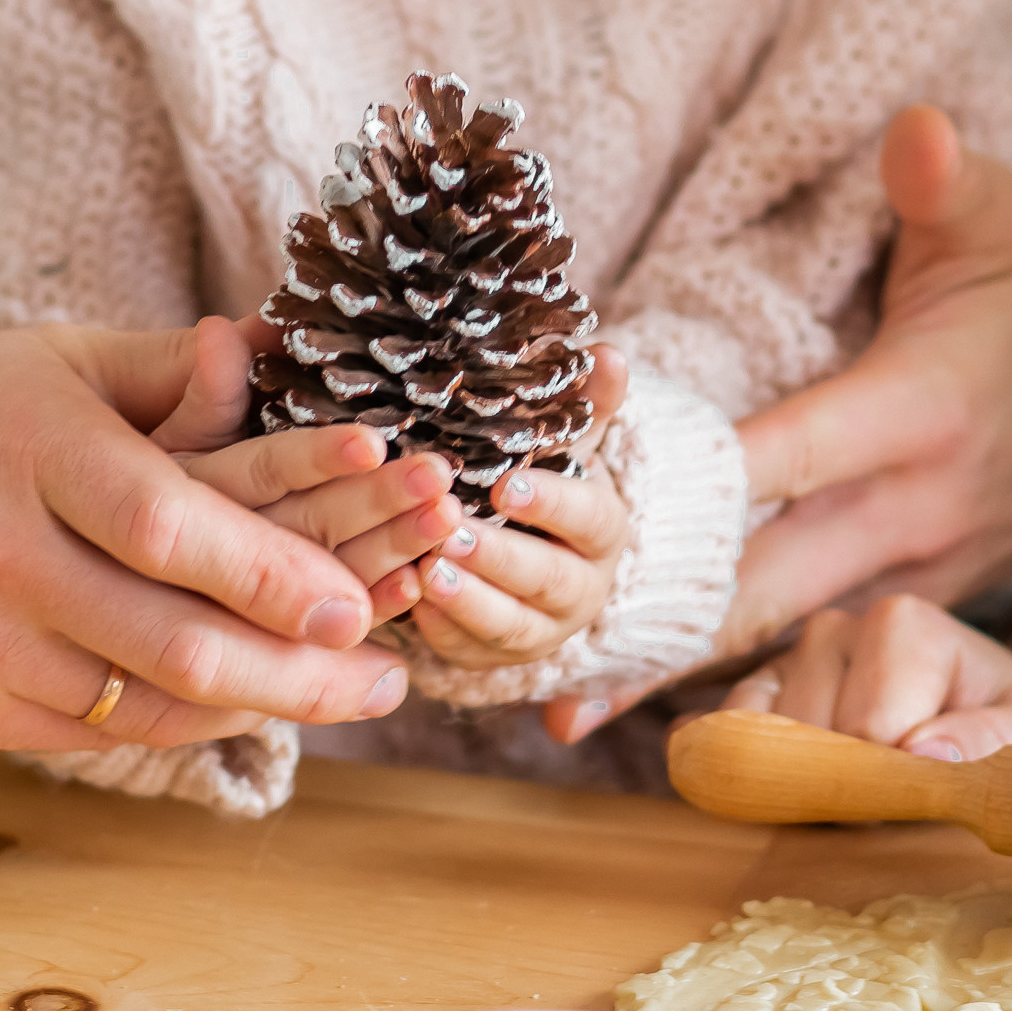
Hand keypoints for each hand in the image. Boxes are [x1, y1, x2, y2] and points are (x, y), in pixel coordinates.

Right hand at [0, 323, 410, 754]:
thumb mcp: (41, 360)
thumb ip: (161, 368)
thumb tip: (268, 349)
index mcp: (31, 450)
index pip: (170, 526)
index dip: (273, 574)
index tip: (363, 605)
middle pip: (173, 640)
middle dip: (301, 673)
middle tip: (386, 680)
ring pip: (141, 703)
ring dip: (251, 706)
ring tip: (334, 695)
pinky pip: (88, 732)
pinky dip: (171, 724)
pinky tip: (231, 708)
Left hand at [408, 347, 631, 666]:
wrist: (538, 567)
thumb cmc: (544, 490)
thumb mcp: (569, 450)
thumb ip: (588, 407)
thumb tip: (609, 353)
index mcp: (601, 532)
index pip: (589, 519)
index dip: (551, 504)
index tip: (507, 485)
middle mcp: (579, 590)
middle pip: (547, 579)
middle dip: (499, 558)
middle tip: (452, 532)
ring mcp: (537, 632)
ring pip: (508, 624)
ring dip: (467, 600)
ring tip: (425, 571)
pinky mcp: (490, 657)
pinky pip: (465, 650)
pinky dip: (436, 630)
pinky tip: (402, 602)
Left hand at [545, 107, 1011, 741]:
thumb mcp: (1000, 229)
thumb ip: (947, 183)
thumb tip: (914, 128)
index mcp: (917, 414)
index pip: (791, 453)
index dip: (695, 478)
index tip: (595, 492)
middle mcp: (907, 513)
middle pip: (766, 581)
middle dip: (659, 621)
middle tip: (548, 648)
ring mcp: (903, 578)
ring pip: (777, 635)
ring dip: (674, 673)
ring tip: (562, 710)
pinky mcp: (894, 610)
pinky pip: (803, 650)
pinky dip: (727, 678)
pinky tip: (636, 706)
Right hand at [721, 594, 1011, 760]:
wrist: (970, 714)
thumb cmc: (999, 722)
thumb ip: (988, 738)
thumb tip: (923, 753)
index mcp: (901, 622)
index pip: (871, 727)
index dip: (899, 778)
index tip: (931, 788)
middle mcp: (832, 627)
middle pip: (819, 737)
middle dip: (855, 781)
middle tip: (897, 796)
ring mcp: (787, 656)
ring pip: (770, 741)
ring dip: (812, 781)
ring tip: (862, 780)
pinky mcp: (756, 687)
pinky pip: (729, 732)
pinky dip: (750, 764)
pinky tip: (786, 780)